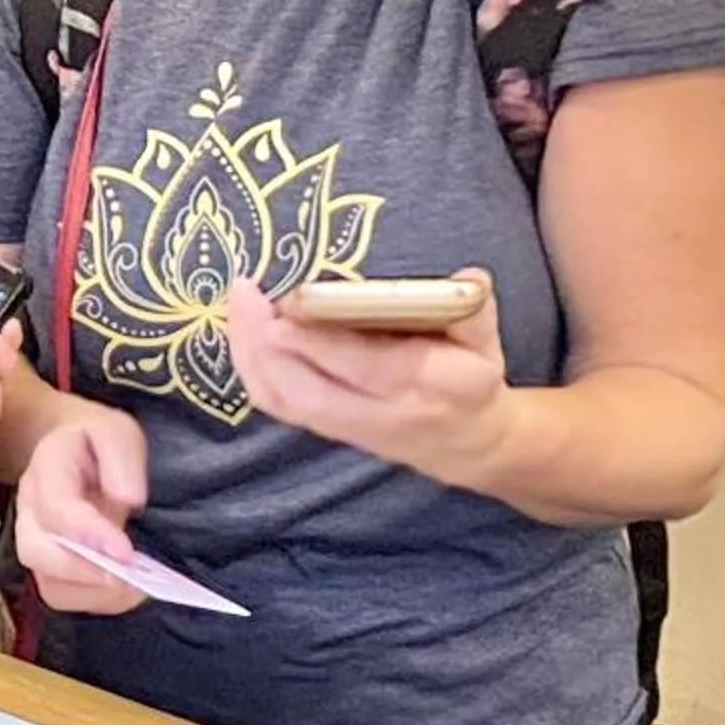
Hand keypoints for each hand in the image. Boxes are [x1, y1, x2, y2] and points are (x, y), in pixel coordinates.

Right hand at [11, 402, 151, 614]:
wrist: (70, 449)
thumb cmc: (96, 442)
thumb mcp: (116, 431)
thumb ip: (123, 460)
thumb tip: (128, 501)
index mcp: (46, 468)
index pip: (57, 506)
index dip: (89, 534)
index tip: (124, 551)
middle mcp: (30, 509)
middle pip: (36, 551)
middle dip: (83, 571)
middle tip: (129, 576)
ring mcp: (34, 540)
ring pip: (48, 583)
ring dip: (93, 591)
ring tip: (135, 585)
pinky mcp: (47, 566)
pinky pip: (62, 596)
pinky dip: (96, 600)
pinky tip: (127, 589)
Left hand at [225, 269, 514, 484]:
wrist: (468, 444)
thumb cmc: (471, 379)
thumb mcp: (486, 342)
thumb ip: (473, 308)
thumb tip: (467, 279)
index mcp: (428, 384)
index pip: (366, 367)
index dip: (320, 341)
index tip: (287, 305)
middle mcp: (383, 412)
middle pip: (309, 392)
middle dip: (266, 345)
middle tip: (244, 293)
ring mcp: (351, 427)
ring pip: (287, 402)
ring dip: (251, 356)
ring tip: (238, 304)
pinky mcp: (329, 429)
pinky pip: (280, 406)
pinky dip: (253, 371)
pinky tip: (243, 333)